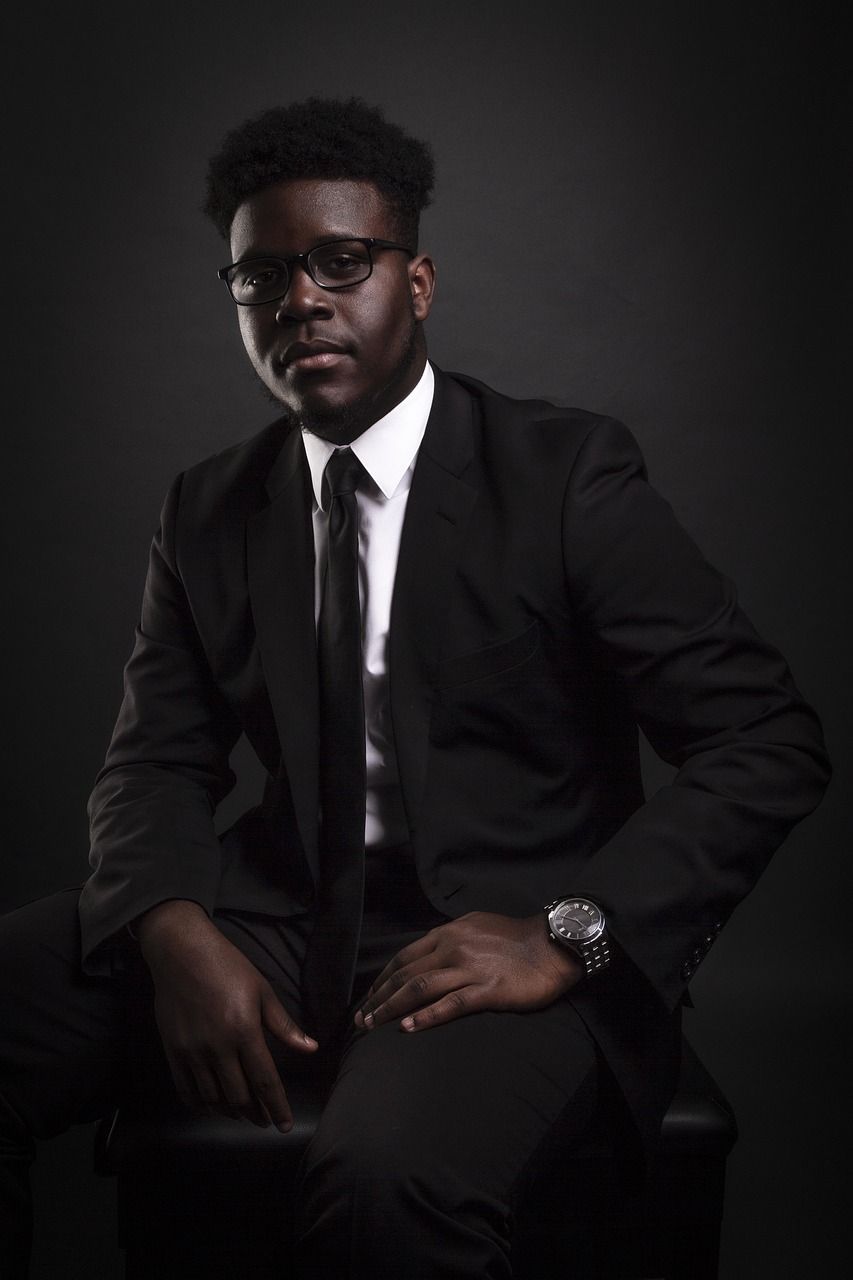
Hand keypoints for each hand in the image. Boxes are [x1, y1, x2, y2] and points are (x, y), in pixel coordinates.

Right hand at [137, 900, 316, 1130]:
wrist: (181, 953)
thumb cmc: (228, 967)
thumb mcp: (262, 991)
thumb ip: (284, 1025)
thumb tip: (311, 1048)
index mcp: (244, 1031)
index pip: (265, 1080)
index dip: (277, 1106)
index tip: (284, 1125)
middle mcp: (217, 1047)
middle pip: (239, 1096)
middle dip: (255, 1114)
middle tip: (265, 1120)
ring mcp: (192, 1052)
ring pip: (212, 1098)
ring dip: (230, 1112)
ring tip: (242, 1114)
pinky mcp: (173, 1051)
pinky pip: (186, 1090)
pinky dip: (201, 1105)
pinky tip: (212, 1106)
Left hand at [354, 911, 582, 1032]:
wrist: (553, 943)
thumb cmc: (516, 937)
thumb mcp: (476, 925)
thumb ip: (451, 938)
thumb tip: (430, 952)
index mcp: (448, 933)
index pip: (404, 957)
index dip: (382, 979)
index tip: (369, 997)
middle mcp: (452, 948)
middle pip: (405, 975)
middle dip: (379, 998)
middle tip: (361, 1019)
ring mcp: (469, 969)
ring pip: (419, 988)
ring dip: (391, 1008)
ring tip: (373, 1026)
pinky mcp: (487, 990)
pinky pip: (450, 1004)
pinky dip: (426, 1016)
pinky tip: (408, 1029)